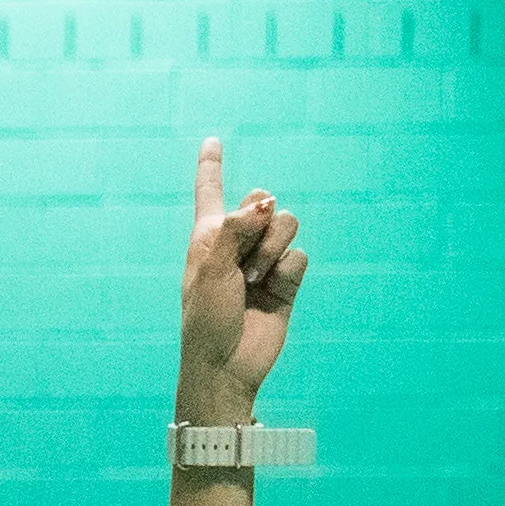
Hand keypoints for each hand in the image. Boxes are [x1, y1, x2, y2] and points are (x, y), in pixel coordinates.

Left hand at [177, 137, 307, 416]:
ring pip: (285, 224)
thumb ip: (235, 229)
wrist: (226, 364)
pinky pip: (298, 255)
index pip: (210, 192)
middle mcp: (237, 244)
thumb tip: (267, 204)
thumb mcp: (210, 268)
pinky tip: (272, 290)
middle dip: (257, 220)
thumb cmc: (206, 319)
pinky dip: (286, 269)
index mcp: (208, 237)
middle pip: (262, 200)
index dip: (211, 166)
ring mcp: (264, 261)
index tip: (211, 141)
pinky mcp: (286, 281)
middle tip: (242, 257)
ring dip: (271, 247)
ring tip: (254, 279)